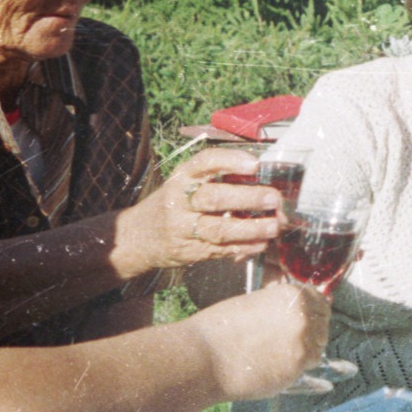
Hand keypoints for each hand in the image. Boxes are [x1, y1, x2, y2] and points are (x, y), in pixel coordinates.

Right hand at [113, 148, 282, 274]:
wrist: (137, 237)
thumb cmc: (173, 203)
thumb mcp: (184, 183)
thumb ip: (217, 178)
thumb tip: (262, 175)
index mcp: (182, 177)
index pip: (205, 162)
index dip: (230, 161)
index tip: (255, 163)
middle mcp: (180, 201)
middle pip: (214, 197)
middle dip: (247, 198)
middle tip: (273, 199)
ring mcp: (183, 228)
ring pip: (218, 229)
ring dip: (250, 228)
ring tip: (274, 226)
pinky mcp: (189, 251)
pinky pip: (220, 250)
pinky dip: (244, 247)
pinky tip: (262, 243)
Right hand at [189, 283, 331, 399]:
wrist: (201, 358)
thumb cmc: (218, 329)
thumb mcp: (253, 304)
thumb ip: (279, 307)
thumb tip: (298, 312)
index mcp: (291, 295)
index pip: (319, 300)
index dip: (314, 309)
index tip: (310, 317)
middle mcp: (302, 316)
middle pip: (323, 323)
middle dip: (313, 330)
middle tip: (295, 339)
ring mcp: (302, 343)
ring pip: (318, 347)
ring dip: (307, 350)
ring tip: (282, 354)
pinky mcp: (296, 369)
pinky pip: (306, 368)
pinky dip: (296, 368)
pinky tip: (277, 366)